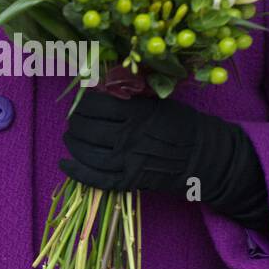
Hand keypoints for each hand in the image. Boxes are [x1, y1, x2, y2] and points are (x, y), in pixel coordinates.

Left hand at [59, 88, 268, 231]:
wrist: (203, 156)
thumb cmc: (182, 125)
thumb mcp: (158, 102)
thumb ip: (131, 97)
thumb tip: (102, 88)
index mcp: (137, 113)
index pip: (96, 106)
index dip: (83, 104)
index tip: (82, 104)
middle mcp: (129, 136)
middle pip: (88, 128)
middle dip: (75, 123)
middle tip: (73, 121)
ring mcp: (128, 160)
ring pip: (88, 152)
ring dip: (73, 144)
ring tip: (70, 138)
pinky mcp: (129, 180)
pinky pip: (96, 178)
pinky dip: (77, 172)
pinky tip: (65, 163)